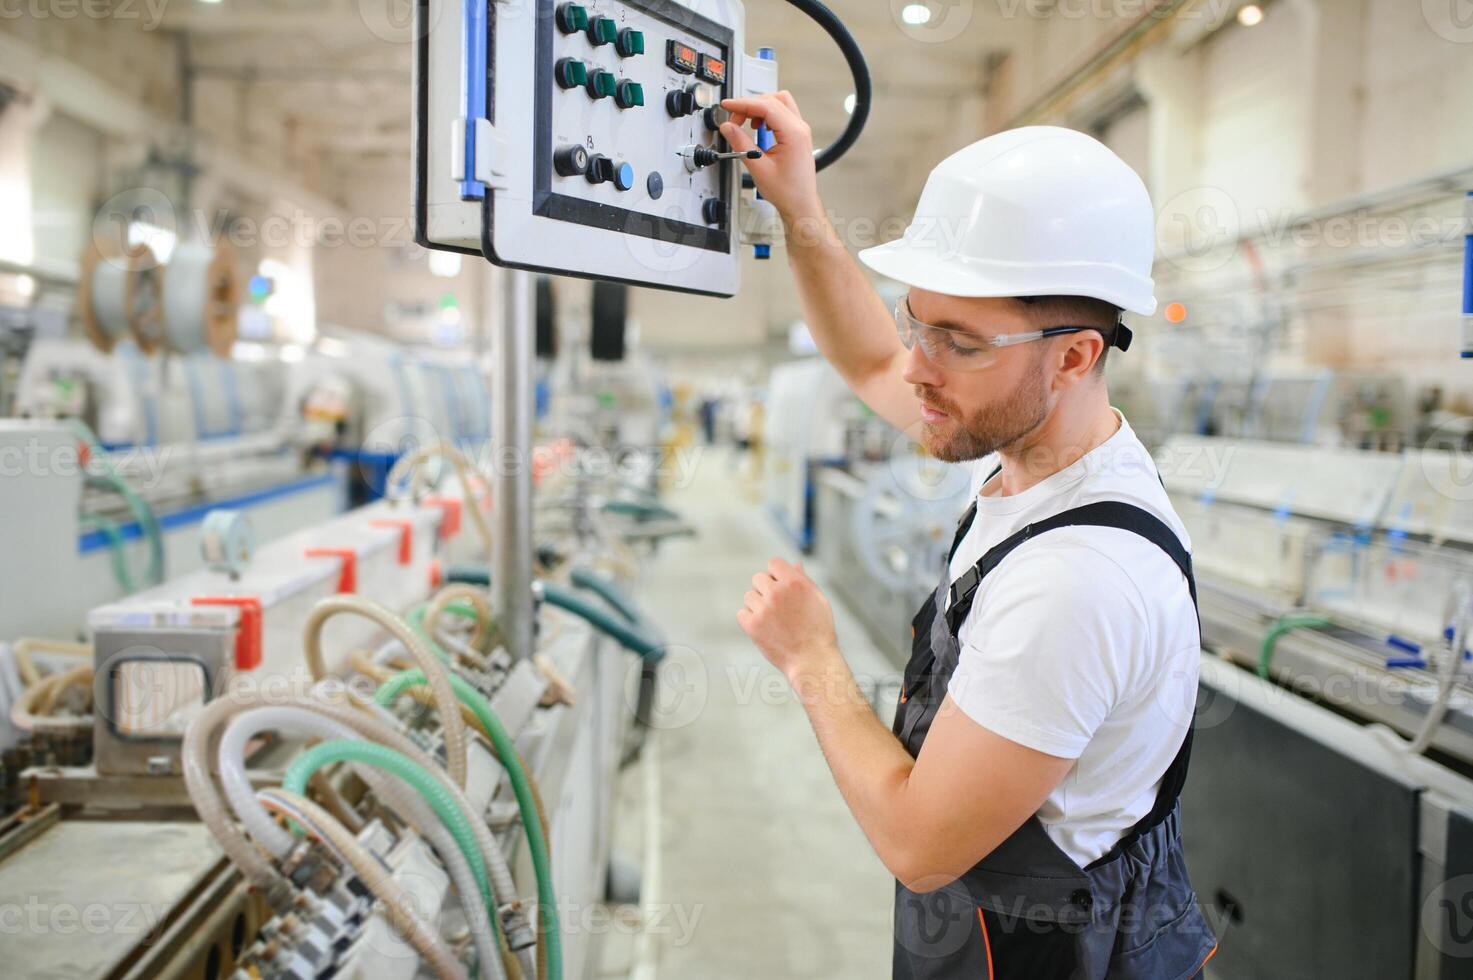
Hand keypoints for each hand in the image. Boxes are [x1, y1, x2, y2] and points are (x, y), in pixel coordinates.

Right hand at [719, 91, 821, 220]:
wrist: (800, 203)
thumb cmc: (787, 191)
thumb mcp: (759, 168)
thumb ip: (741, 144)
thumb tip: (728, 127)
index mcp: (794, 134)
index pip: (766, 106)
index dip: (743, 103)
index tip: (728, 106)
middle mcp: (800, 129)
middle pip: (772, 100)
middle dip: (750, 105)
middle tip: (734, 119)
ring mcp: (800, 130)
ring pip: (779, 102)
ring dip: (760, 108)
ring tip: (746, 123)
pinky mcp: (797, 134)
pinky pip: (783, 113)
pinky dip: (767, 114)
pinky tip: (757, 126)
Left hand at [738, 558, 839, 681]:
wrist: (812, 660)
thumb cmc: (819, 630)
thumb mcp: (818, 600)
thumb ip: (803, 580)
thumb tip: (794, 565)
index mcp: (794, 582)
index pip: (773, 563)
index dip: (776, 575)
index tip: (781, 588)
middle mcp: (777, 592)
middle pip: (758, 578)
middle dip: (766, 590)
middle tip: (779, 608)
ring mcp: (763, 608)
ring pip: (749, 596)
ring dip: (757, 606)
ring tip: (774, 621)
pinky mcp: (752, 625)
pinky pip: (742, 613)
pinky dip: (750, 621)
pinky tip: (765, 629)